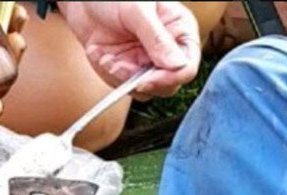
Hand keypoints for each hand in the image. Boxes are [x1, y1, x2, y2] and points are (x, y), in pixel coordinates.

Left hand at [58, 1, 200, 97]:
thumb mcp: (138, 11)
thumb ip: (156, 38)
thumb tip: (177, 65)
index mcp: (179, 31)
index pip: (187, 67)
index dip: (170, 78)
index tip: (147, 80)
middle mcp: (165, 50)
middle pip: (167, 86)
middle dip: (143, 82)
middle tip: (119, 67)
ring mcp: (145, 63)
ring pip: (144, 91)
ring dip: (122, 79)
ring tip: (106, 57)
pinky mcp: (126, 70)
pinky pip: (123, 87)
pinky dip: (109, 75)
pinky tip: (99, 54)